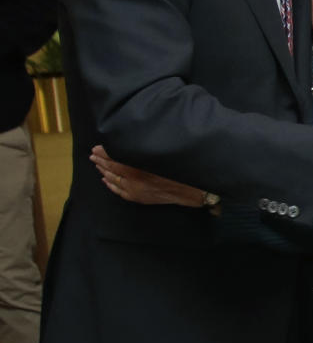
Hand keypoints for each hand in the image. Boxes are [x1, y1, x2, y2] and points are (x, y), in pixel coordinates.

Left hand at [90, 145, 204, 206]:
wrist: (189, 189)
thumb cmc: (177, 170)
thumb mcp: (158, 155)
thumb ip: (140, 150)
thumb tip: (126, 144)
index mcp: (137, 167)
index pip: (114, 158)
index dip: (104, 152)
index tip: (96, 147)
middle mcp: (133, 179)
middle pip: (111, 168)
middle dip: (100, 161)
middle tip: (92, 154)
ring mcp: (134, 190)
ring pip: (113, 179)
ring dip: (103, 171)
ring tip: (97, 164)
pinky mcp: (138, 198)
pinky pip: (119, 191)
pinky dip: (111, 185)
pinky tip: (106, 180)